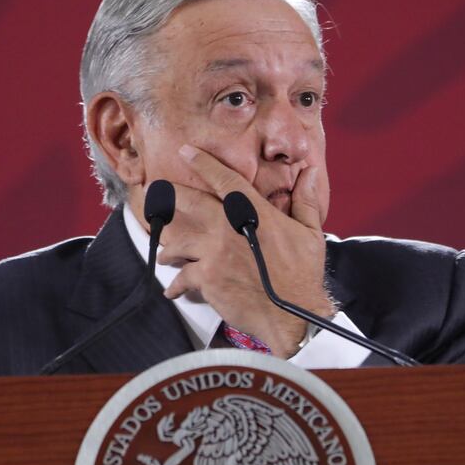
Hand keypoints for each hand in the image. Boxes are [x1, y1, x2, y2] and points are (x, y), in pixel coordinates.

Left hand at [158, 145, 333, 356]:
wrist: (293, 314)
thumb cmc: (303, 274)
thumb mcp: (310, 233)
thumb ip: (306, 200)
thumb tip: (311, 171)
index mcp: (254, 212)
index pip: (225, 179)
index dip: (203, 163)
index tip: (185, 151)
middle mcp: (228, 228)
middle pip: (190, 203)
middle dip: (169, 195)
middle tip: (153, 191)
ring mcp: (214, 253)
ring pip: (179, 243)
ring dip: (169, 249)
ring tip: (165, 255)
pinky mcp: (207, 279)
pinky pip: (182, 278)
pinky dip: (176, 286)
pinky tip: (172, 290)